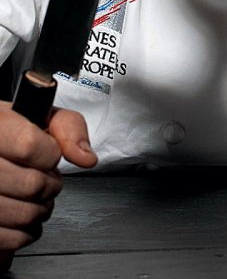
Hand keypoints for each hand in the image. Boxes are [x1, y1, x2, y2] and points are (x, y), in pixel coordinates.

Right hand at [0, 103, 96, 262]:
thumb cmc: (16, 135)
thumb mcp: (42, 117)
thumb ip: (68, 127)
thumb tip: (85, 157)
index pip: (29, 146)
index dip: (50, 154)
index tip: (49, 154)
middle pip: (31, 184)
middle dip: (51, 184)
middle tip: (46, 178)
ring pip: (24, 214)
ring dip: (42, 209)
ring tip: (36, 197)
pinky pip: (11, 239)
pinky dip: (26, 232)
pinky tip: (23, 213)